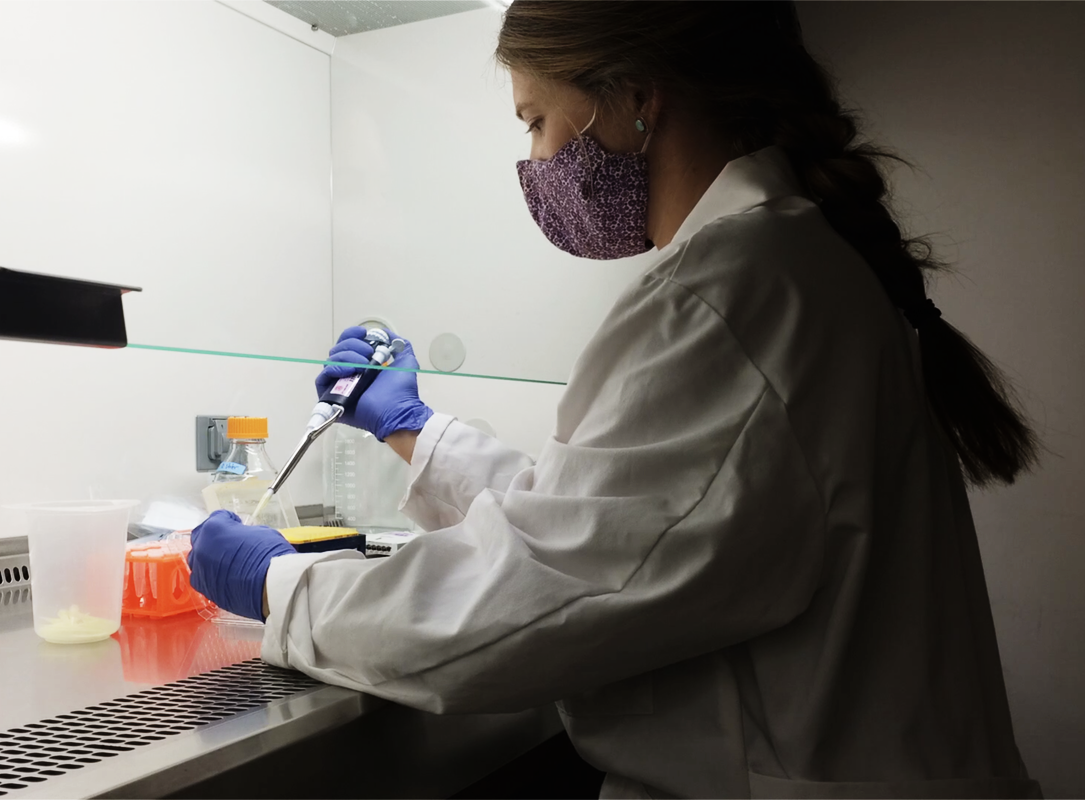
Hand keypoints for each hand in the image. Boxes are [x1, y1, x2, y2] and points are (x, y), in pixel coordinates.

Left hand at [187, 510, 296, 620]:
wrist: (270, 586)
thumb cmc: (269, 555)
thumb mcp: (261, 532)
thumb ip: (244, 533)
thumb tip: (242, 538)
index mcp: (214, 529)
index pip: (217, 517)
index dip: (229, 520)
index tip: (237, 524)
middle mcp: (201, 548)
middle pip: (201, 537)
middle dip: (214, 537)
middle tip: (229, 541)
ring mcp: (200, 571)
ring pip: (198, 561)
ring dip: (210, 558)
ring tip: (227, 561)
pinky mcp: (206, 590)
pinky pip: (205, 579)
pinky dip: (214, 576)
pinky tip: (229, 577)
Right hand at [316, 326, 434, 441]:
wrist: (396, 411)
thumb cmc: (401, 390)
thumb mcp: (406, 361)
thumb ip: (400, 345)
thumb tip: (386, 334)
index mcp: (363, 363)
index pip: (348, 342)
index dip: (352, 335)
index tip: (364, 334)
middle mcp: (349, 372)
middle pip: (338, 349)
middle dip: (353, 345)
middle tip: (369, 355)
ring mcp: (339, 384)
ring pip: (330, 360)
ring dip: (347, 357)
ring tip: (364, 365)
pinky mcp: (330, 397)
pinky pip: (323, 377)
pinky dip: (334, 369)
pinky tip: (350, 371)